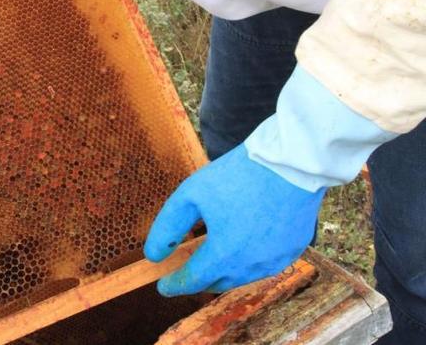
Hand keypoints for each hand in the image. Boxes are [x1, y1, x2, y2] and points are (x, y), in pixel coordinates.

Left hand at [144, 144, 324, 295]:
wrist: (290, 161)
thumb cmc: (237, 175)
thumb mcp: (190, 195)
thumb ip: (167, 228)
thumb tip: (154, 256)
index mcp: (224, 255)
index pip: (193, 281)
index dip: (175, 285)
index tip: (163, 286)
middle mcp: (252, 266)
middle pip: (218, 283)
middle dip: (200, 279)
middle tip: (187, 269)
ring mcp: (277, 260)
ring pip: (242, 276)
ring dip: (224, 271)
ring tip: (213, 256)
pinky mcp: (294, 249)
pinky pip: (265, 264)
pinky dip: (249, 261)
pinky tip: (242, 245)